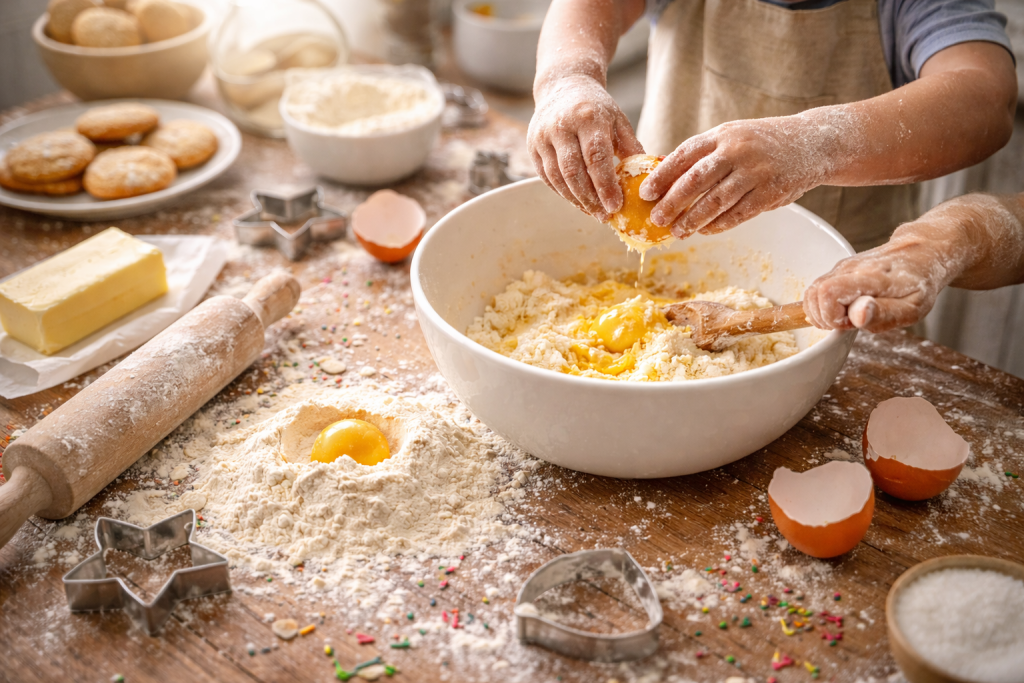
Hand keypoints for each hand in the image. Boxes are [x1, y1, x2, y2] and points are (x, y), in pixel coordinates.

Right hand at [528, 73, 644, 220]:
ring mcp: (542, 137)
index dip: (605, 185)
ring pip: (557, 177)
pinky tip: (579, 202)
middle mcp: (561, 126)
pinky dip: (563, 193)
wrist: (563, 86)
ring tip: (593, 213)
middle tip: (604, 216)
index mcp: (587, 117)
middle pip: (573, 171)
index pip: (595, 157)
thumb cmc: (596, 107)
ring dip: (576, 200)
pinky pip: (547, 177)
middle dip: (590, 198)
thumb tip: (648, 178)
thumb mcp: (618, 120)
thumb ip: (631, 147)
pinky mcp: (533, 147)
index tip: (615, 206)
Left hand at [638, 115, 831, 237]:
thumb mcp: (733, 137)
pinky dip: (718, 225)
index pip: (684, 156)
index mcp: (723, 135)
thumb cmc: (762, 143)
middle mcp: (737, 151)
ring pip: (715, 202)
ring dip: (693, 220)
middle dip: (672, 203)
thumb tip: (666, 180)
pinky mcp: (770, 193)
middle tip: (656, 219)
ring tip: (678, 232)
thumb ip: (705, 155)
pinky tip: (705, 231)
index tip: (645, 193)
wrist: (813, 143)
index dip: (662, 176)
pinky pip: (737, 214)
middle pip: (695, 181)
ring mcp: (755, 172)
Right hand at [803, 236, 954, 332]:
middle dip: (824, 317)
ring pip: (811, 292)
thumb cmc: (920, 284)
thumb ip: (884, 314)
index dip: (831, 317)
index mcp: (870, 277)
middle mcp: (850, 268)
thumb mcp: (913, 308)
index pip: (827, 294)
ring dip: (822, 313)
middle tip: (849, 322)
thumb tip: (858, 316)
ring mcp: (842, 266)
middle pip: (812, 295)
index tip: (851, 324)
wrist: (923, 253)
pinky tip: (845, 309)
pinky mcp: (838, 269)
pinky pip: (816, 290)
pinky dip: (823, 305)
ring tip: (848, 317)